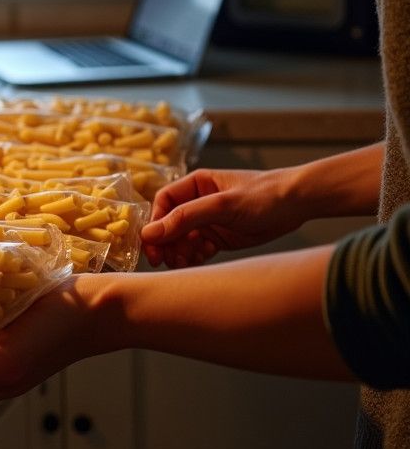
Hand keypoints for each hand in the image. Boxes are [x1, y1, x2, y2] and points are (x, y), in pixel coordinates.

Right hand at [142, 167, 299, 267]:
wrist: (298, 204)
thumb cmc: (263, 195)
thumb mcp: (221, 205)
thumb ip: (185, 217)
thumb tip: (150, 233)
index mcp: (194, 185)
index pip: (163, 204)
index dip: (155, 223)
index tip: (151, 243)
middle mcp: (198, 202)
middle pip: (169, 224)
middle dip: (165, 243)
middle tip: (162, 261)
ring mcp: (209, 221)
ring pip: (182, 239)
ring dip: (179, 252)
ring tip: (183, 262)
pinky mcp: (220, 237)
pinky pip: (197, 249)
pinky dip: (194, 257)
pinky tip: (200, 259)